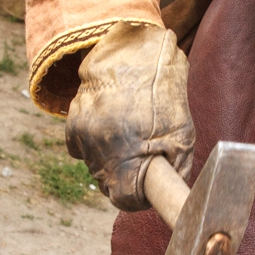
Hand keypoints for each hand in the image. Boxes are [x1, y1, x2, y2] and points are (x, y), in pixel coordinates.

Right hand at [65, 22, 193, 210]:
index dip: (139, 198)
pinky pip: (81, 150)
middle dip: (124, 178)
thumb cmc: (164, 96)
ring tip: (128, 133)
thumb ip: (176, 171)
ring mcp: (83, 137)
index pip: (126, 200)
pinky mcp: (72, 125)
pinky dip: (94, 144)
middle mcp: (101, 150)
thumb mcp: (182, 134)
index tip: (147, 189)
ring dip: (110, 159)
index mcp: (128, 156)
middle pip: (108, 187)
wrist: (133, 54)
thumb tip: (168, 195)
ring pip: (95, 168)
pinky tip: (110, 126)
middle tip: (141, 155)